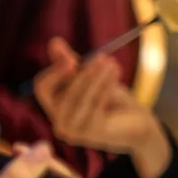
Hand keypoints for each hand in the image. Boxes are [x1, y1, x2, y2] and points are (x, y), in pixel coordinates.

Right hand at [34, 37, 170, 177]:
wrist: (135, 121)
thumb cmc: (110, 97)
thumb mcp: (88, 76)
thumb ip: (69, 61)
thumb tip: (54, 42)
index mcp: (54, 106)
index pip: (42, 87)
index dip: (54, 72)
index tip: (71, 59)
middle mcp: (59, 122)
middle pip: (63, 94)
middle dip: (83, 75)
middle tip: (102, 57)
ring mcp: (73, 132)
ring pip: (79, 99)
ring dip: (96, 79)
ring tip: (112, 64)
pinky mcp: (90, 136)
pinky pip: (94, 107)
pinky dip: (104, 89)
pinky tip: (115, 77)